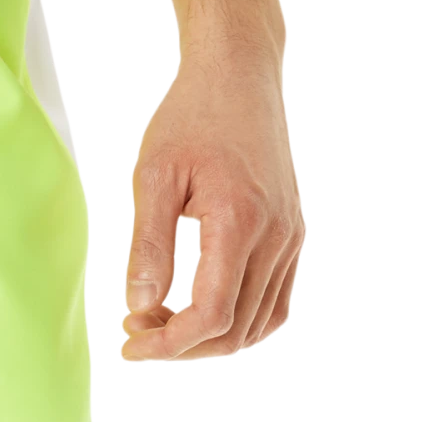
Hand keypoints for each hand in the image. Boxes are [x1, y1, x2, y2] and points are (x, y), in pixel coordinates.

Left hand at [116, 45, 304, 363]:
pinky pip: (274, 302)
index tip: (131, 343)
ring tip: (163, 321)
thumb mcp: (154, 177)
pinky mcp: (291, 235)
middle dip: (182, 346)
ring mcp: (289, 238)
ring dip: (209, 339)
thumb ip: (148, 246)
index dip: (168, 344)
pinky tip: (199, 311)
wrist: (239, 75)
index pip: (211, 315)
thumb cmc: (193, 117)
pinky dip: (239, 321)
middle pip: (234, 330)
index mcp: (239, 223)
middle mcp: (274, 237)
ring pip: (257, 324)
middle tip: (139, 330)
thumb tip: (139, 307)